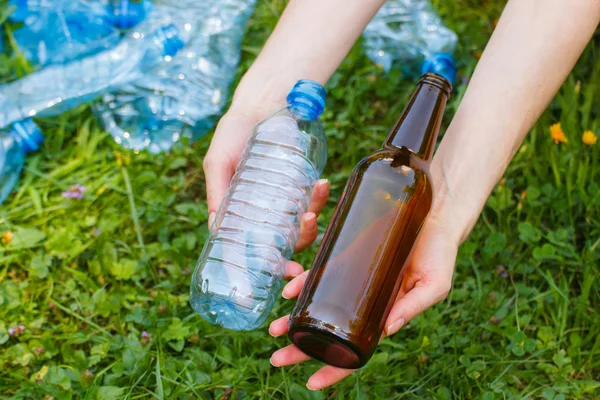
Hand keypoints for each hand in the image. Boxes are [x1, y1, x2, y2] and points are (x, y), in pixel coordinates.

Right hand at [203, 105, 329, 250]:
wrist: (259, 102)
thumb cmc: (232, 133)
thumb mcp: (217, 163)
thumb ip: (216, 193)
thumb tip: (216, 230)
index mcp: (243, 212)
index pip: (257, 245)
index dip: (273, 261)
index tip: (287, 270)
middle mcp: (266, 210)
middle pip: (286, 239)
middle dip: (301, 242)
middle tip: (307, 233)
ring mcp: (287, 197)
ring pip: (303, 221)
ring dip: (313, 220)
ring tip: (314, 207)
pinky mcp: (302, 181)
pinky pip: (313, 197)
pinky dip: (319, 196)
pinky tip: (321, 184)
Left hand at [268, 213, 458, 389]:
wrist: (432, 217)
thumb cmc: (439, 254)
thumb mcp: (434, 284)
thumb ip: (413, 306)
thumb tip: (387, 330)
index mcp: (384, 317)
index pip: (357, 352)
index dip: (336, 369)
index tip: (312, 383)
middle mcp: (363, 305)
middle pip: (329, 334)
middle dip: (302, 349)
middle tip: (277, 358)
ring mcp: (352, 283)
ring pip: (318, 308)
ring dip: (295, 320)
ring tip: (274, 329)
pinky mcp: (345, 259)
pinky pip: (319, 275)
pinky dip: (303, 284)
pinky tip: (289, 290)